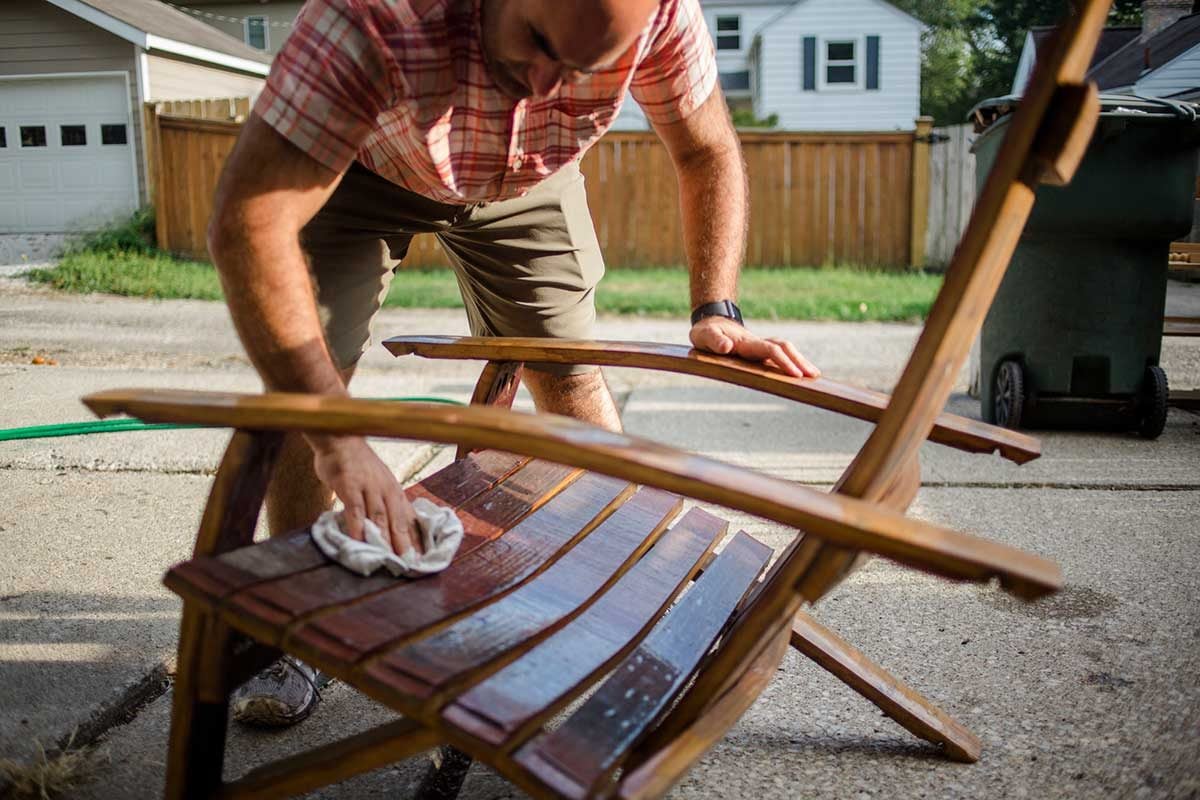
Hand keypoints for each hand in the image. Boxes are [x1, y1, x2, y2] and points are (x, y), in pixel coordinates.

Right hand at [308, 435, 421, 554]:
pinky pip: (355, 509)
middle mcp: (386, 490)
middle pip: (398, 521)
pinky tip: (359, 541)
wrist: (341, 438)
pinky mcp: (349, 485)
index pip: (410, 520)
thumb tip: (397, 529)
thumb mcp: (381, 482)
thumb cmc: (360, 464)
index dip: (417, 540)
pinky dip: (357, 526)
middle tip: (409, 566)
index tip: (423, 560)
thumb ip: (387, 504)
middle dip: (405, 545)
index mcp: (396, 492)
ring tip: (389, 560)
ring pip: (380, 517)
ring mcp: (368, 487)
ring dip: (385, 539)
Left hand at [690, 316, 821, 378]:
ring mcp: (760, 347)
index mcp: (746, 342)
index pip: (770, 350)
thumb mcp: (703, 336)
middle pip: (784, 347)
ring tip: (813, 375)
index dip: (783, 361)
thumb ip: (714, 341)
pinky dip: (792, 361)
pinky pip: (779, 355)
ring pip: (785, 350)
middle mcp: (757, 343)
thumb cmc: (705, 332)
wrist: (710, 323)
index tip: (795, 375)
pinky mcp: (759, 351)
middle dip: (799, 361)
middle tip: (814, 376)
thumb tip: (727, 347)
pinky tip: (799, 372)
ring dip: (799, 360)